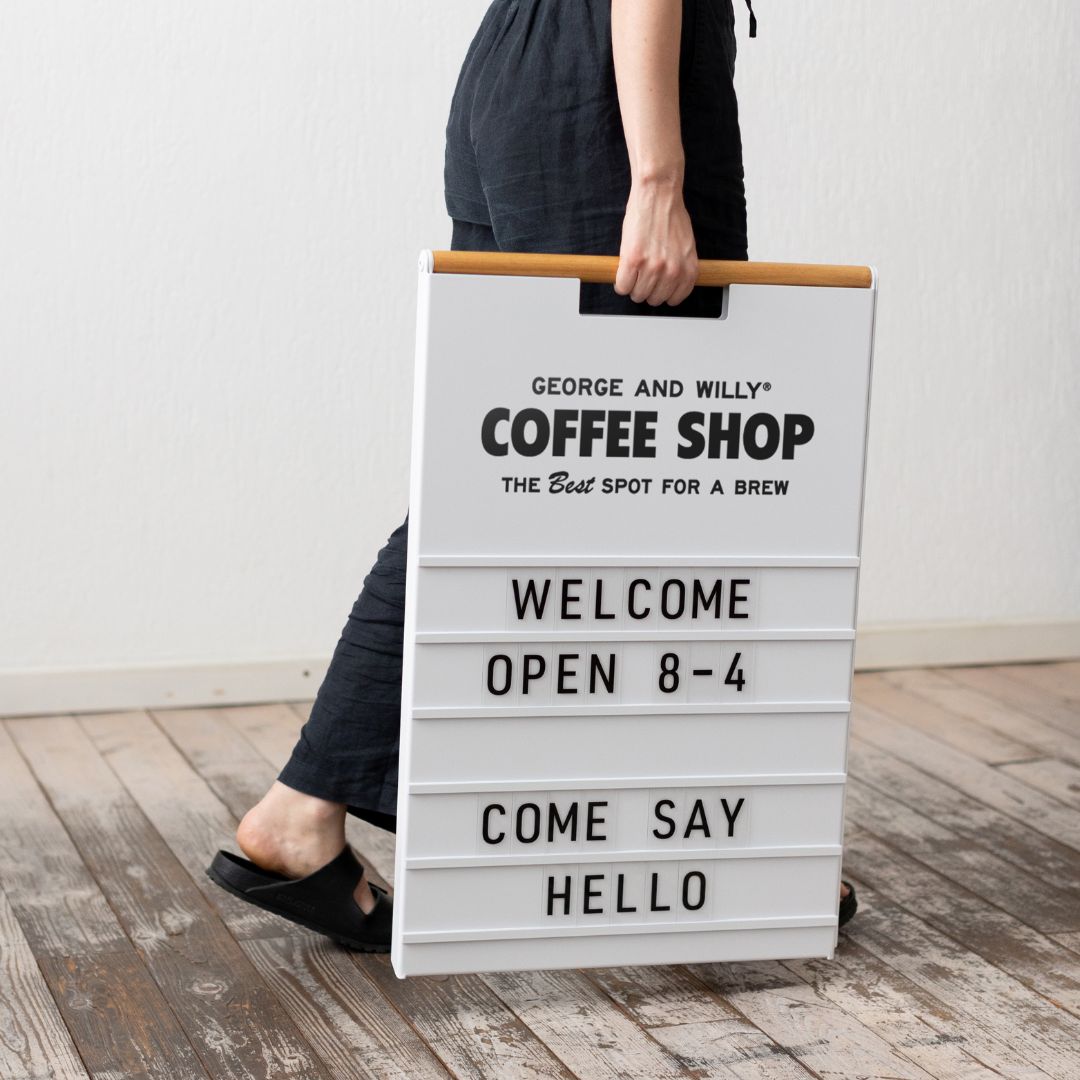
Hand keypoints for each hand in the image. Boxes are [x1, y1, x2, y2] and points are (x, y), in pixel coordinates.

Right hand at [614, 175, 697, 306]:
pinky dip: (620, 282)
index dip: (662, 292)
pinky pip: (623, 286)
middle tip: (642, 276)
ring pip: (637, 295)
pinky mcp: (633, 260)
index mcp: (688, 270)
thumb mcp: (686, 247)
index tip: (656, 286)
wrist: (658, 195)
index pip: (675, 299)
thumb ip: (681, 267)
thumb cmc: (670, 215)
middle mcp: (672, 272)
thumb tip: (671, 283)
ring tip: (633, 272)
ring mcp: (653, 267)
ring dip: (632, 286)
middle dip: (646, 289)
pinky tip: (624, 270)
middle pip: (654, 299)